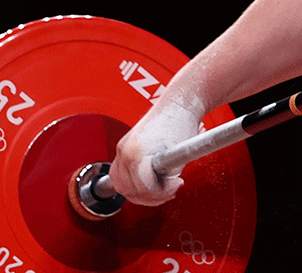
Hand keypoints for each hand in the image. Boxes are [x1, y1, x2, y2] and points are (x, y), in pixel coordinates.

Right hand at [109, 86, 204, 205]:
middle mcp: (125, 151)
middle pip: (128, 190)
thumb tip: (163, 192)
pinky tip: (149, 180)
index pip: (143, 188)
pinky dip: (133, 182)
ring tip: (160, 187)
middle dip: (151, 196)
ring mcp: (122, 149)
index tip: (177, 184)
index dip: (162, 192)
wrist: (177, 105)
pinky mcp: (123, 147)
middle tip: (169, 190)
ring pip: (121, 185)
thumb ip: (168, 179)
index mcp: (137, 153)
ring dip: (140, 192)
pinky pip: (120, 174)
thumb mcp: (179, 158)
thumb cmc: (181, 124)